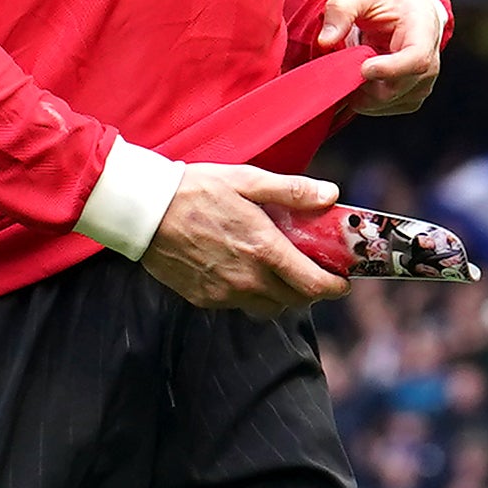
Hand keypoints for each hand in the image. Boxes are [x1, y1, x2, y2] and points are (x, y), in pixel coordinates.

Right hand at [141, 165, 347, 314]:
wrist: (145, 212)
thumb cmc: (196, 190)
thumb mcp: (248, 180)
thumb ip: (292, 191)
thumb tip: (330, 194)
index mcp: (265, 249)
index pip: (313, 285)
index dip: (334, 287)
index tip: (342, 281)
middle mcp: (248, 278)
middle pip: (295, 301)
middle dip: (310, 290)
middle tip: (312, 273)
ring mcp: (225, 293)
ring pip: (268, 307)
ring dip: (281, 295)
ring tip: (279, 273)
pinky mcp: (205, 299)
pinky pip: (239, 305)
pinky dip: (251, 294)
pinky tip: (244, 271)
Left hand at [311, 0, 446, 118]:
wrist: (410, 10)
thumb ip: (341, 10)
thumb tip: (325, 40)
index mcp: (424, 32)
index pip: (416, 60)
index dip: (389, 69)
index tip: (364, 68)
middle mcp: (430, 64)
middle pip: (392, 89)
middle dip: (359, 80)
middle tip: (341, 60)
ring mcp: (422, 85)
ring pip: (382, 103)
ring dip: (358, 88)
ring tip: (354, 62)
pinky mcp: (410, 99)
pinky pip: (379, 108)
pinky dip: (362, 97)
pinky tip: (360, 75)